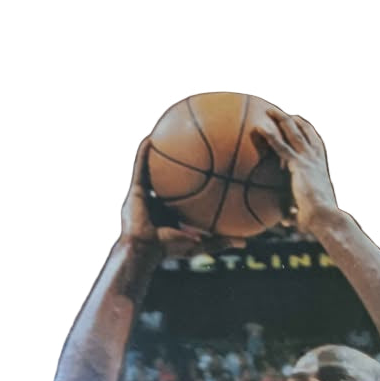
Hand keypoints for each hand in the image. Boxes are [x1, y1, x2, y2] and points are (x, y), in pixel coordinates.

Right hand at [121, 138, 245, 256]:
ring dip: (156, 150)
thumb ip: (220, 241)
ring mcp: (145, 194)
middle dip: (174, 159)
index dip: (192, 178)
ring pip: (151, 167)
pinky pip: (139, 167)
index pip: (183, 190)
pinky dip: (143, 153)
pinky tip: (150, 138)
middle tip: (187, 140)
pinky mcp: (135, 190)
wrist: (144, 251)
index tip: (206, 163)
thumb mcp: (200, 244)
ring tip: (164, 130)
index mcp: (171, 210)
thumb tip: (244, 243)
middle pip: (168, 175)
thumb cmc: (169, 250)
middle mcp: (158, 199)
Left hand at [253, 111, 339, 232]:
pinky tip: (259, 128)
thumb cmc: (318, 221)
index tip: (300, 123)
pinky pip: (281, 147)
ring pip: (293, 133)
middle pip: (306, 132)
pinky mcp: (298, 165)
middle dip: (294, 121)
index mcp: (322, 168)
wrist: (325, 218)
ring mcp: (308, 160)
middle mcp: (317, 160)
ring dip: (281, 120)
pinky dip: (270, 136)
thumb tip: (286, 220)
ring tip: (269, 110)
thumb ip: (294, 212)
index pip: (316, 144)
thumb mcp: (306, 213)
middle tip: (281, 112)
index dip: (308, 131)